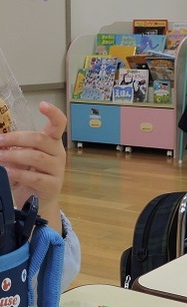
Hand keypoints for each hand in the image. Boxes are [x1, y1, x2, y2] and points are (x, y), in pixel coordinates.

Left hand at [0, 102, 65, 233]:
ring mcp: (57, 169)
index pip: (59, 124)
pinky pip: (36, 177)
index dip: (53, 113)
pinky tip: (8, 172)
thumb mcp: (22, 158)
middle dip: (17, 138)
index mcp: (52, 142)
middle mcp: (58, 153)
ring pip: (37, 157)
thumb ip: (14, 148)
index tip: (42, 104)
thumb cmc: (29, 175)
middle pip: (41, 139)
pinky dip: (19, 173)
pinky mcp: (53, 185)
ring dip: (14, 156)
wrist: (37, 202)